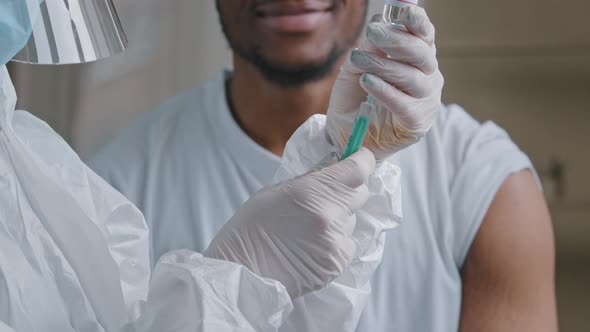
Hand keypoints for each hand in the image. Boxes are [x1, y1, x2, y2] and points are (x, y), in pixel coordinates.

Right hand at [205, 148, 375, 298]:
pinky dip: (335, 243)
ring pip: (352, 221)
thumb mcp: (278, 190)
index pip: (359, 169)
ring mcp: (336, 241)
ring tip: (310, 229)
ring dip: (339, 220)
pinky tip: (312, 247)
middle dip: (348, 190)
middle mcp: (331, 215)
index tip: (359, 158)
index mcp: (314, 190)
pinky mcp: (338, 263)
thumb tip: (335, 169)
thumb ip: (311, 180)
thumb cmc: (253, 226)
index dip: (363, 161)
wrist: (243, 270)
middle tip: (327, 197)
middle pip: (361, 193)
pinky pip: (347, 244)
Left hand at [327, 6, 443, 159]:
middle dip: (396, 40)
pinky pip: (404, 104)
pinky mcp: (417, 122)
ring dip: (383, 65)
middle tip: (372, 32)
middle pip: (421, 53)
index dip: (417, 21)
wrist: (347, 133)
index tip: (403, 9)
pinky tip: (368, 81)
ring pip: (412, 77)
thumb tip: (381, 22)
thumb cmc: (355, 97)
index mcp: (416, 57)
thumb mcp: (356, 66)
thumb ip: (369, 47)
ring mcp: (425, 99)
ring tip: (359, 60)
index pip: (424, 35)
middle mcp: (427, 76)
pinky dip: (385, 91)